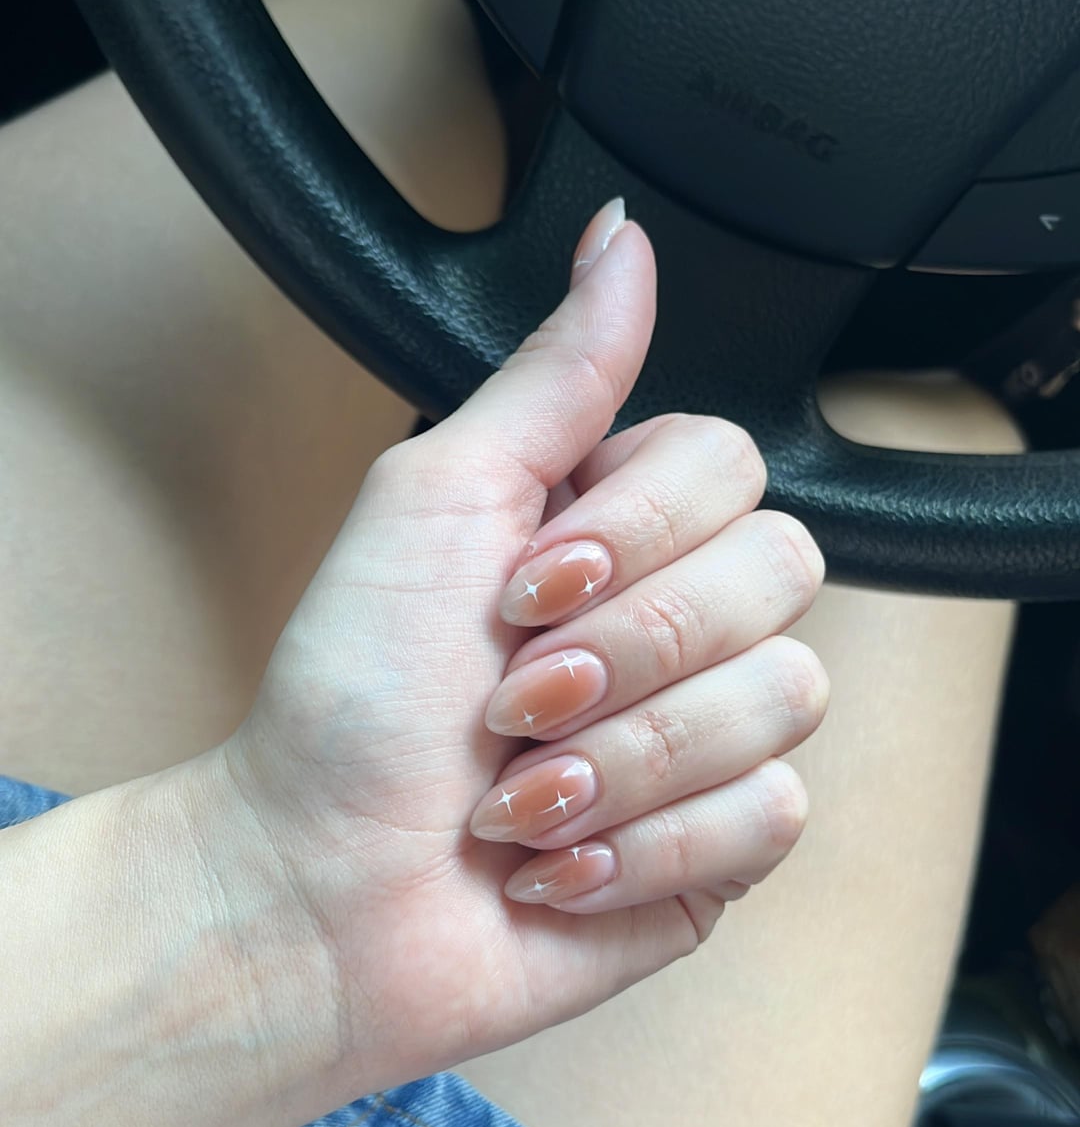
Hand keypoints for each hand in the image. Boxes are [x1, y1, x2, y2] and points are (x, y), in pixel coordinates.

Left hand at [220, 200, 828, 1103]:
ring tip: (518, 794)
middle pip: (781, 573)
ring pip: (785, 697)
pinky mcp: (720, 848)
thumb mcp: (436, 500)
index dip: (637, 533)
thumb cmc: (350, 702)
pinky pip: (772, 813)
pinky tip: (557, 859)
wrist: (315, 891)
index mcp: (616, 526)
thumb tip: (621, 235)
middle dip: (626, 649)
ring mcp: (710, 738)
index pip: (733, 467)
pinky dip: (644, 842)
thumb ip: (554, 374)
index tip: (518, 588)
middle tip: (511, 698)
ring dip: (621, 757)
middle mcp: (679, 622)